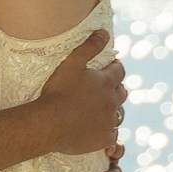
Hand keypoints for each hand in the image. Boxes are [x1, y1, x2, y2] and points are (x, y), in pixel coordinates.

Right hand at [38, 31, 126, 166]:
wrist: (50, 123)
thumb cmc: (58, 91)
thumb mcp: (72, 63)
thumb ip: (89, 47)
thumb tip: (104, 33)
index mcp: (106, 82)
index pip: (119, 71)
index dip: (116, 67)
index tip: (113, 66)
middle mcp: (112, 101)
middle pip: (122, 93)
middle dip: (116, 88)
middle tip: (109, 88)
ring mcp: (109, 121)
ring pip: (119, 114)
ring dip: (114, 110)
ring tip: (106, 109)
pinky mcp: (103, 139)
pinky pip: (113, 135)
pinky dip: (110, 132)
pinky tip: (104, 131)